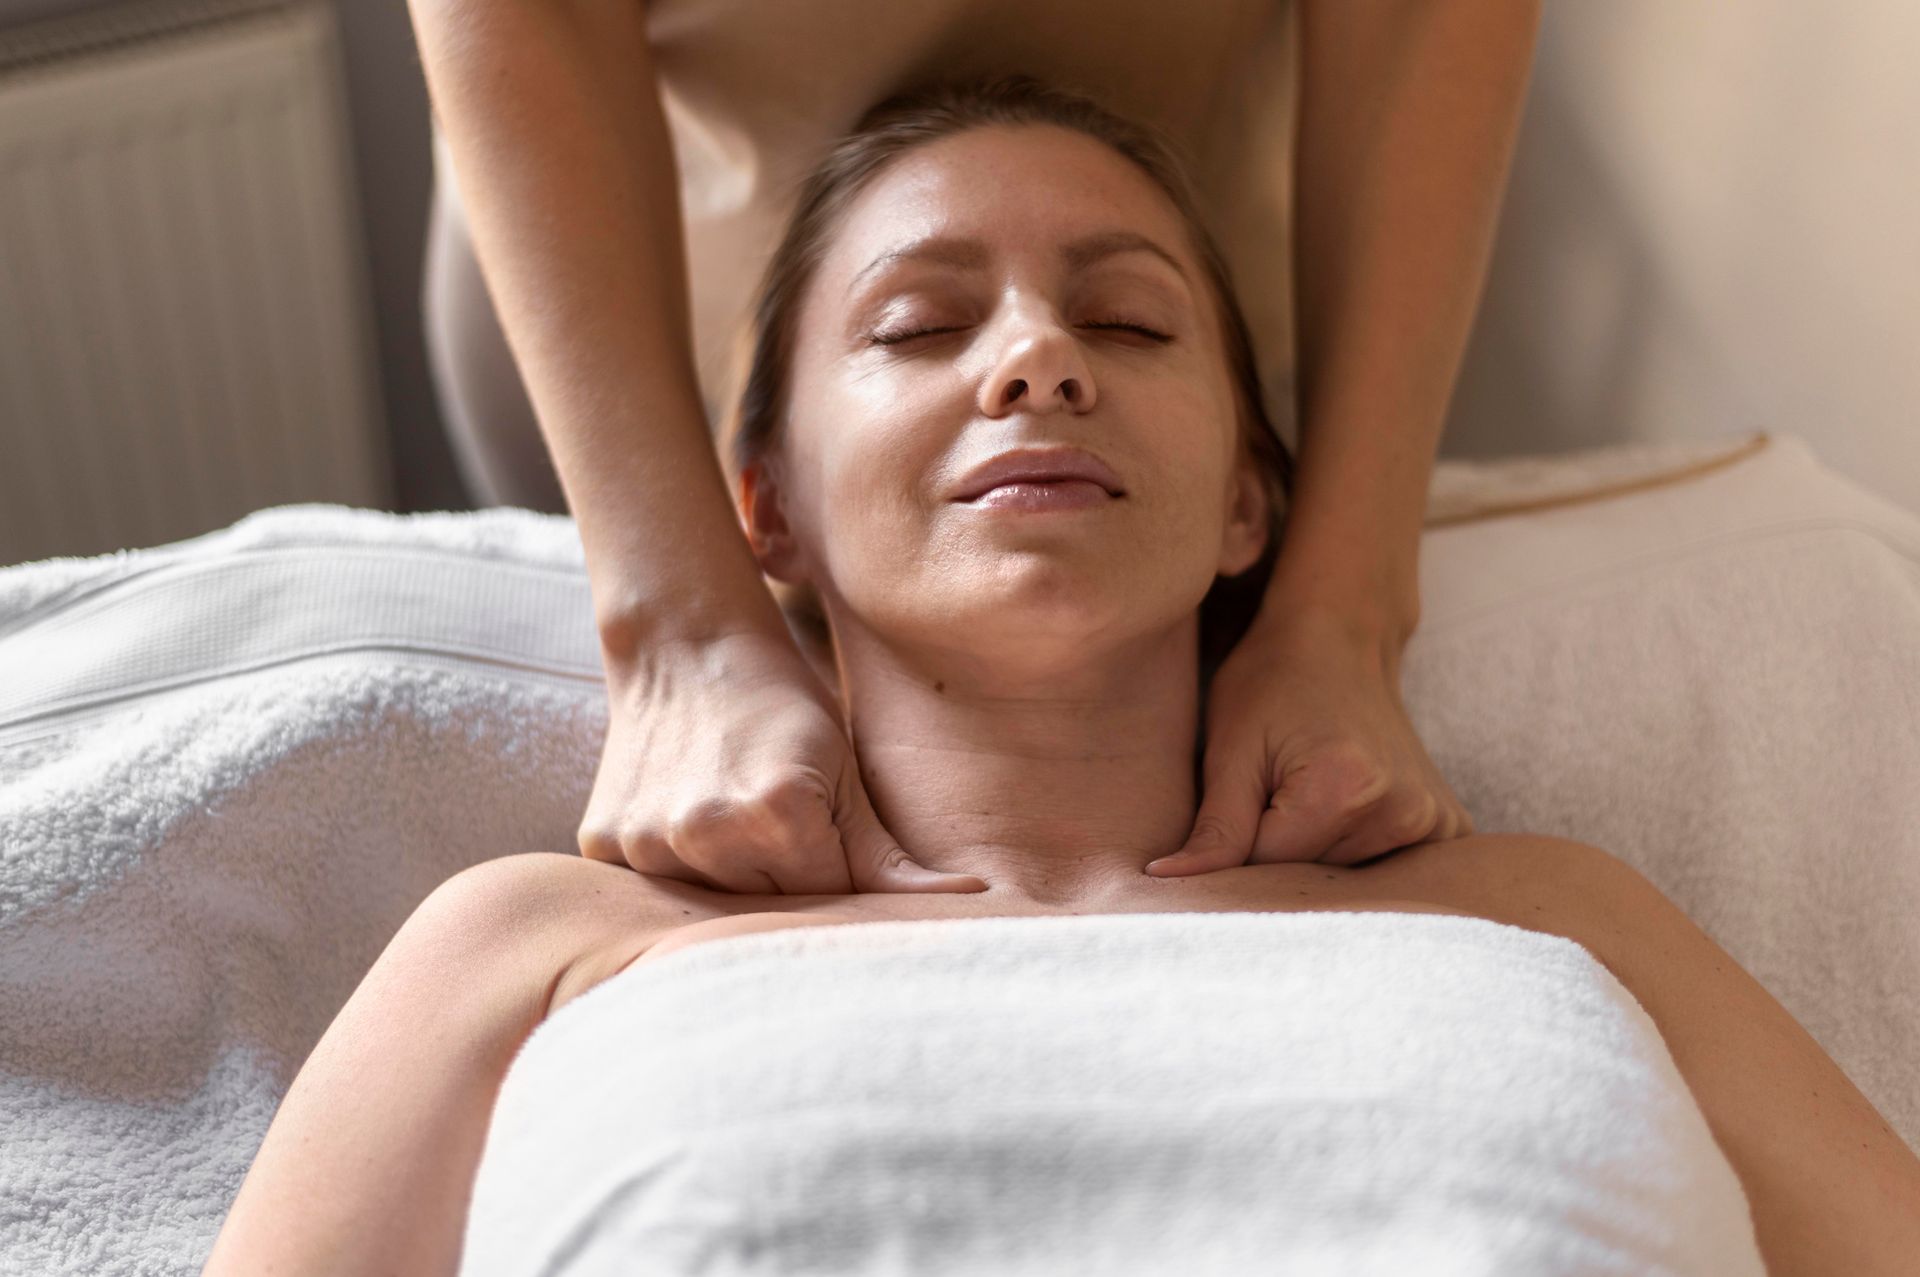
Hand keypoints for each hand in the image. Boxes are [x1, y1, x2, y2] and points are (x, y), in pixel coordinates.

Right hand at [578, 628, 987, 894]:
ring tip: (742, 829)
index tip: (841, 860)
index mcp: (776, 813)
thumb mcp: (846, 773)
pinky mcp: (604, 843)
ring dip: (736, 885)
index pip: (829, 901)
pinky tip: (695, 827)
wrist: (686, 647)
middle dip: (793, 889)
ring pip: (714, 907)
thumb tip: (974, 901)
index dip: (842, 886)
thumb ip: (893, 858)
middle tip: (793, 842)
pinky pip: (660, 888)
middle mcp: (705, 833)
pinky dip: (684, 873)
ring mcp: (647, 843)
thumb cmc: (782, 707)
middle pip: (771, 910)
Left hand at [1148, 608, 1473, 873]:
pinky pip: (1385, 868)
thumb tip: (1167, 881)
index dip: (1239, 844)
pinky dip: (1354, 851)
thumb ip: (1214, 828)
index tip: (1240, 800)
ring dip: (1313, 850)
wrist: (1338, 636)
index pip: (1267, 870)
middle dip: (1276, 851)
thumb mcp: (1230, 750)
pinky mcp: (1447, 825)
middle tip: (1274, 791)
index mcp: (1345, 790)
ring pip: (1341, 877)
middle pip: (1310, 878)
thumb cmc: (1272, 681)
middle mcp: (1403, 812)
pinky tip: (1345, 807)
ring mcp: (1434, 821)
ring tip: (1309, 792)